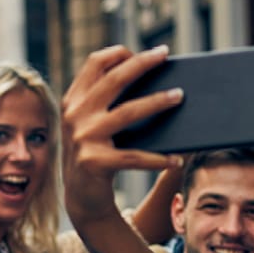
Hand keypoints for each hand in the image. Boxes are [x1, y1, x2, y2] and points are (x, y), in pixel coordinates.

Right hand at [61, 45, 184, 226]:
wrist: (81, 199)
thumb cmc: (97, 156)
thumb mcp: (92, 125)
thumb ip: (106, 102)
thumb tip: (153, 81)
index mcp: (74, 101)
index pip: (95, 64)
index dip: (120, 53)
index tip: (146, 53)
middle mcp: (75, 115)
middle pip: (113, 79)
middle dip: (141, 63)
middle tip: (164, 55)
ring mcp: (83, 138)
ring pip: (128, 112)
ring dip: (157, 102)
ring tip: (179, 96)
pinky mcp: (94, 163)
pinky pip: (134, 157)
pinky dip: (159, 159)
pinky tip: (177, 160)